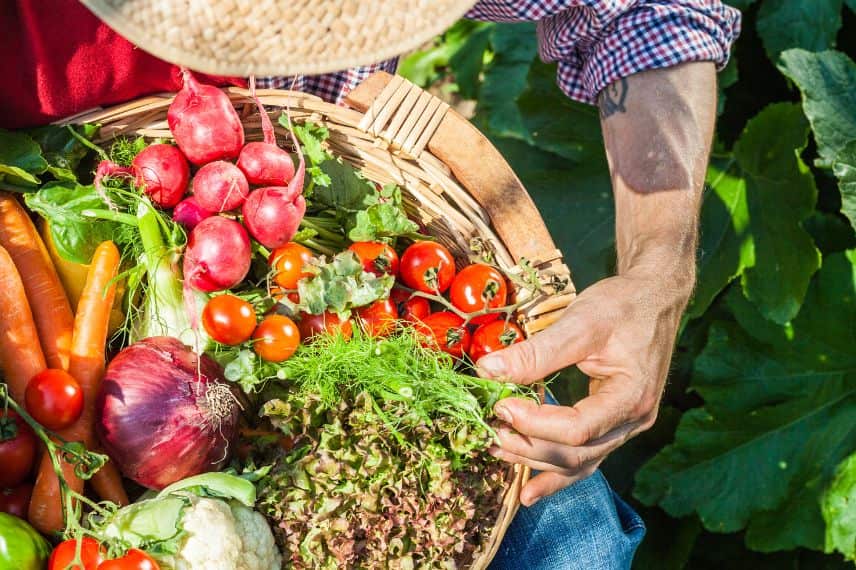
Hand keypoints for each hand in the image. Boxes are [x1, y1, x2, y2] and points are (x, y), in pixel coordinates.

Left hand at [477, 273, 687, 505]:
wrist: (655, 297)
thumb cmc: (623, 304)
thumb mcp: (581, 322)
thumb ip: (535, 352)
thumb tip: (487, 370)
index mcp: (632, 396)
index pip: (578, 428)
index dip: (535, 423)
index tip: (500, 406)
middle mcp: (634, 421)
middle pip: (576, 454)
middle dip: (529, 447)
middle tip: (489, 430)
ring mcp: (625, 426)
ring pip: (578, 462)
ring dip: (535, 462)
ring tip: (495, 452)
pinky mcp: (613, 424)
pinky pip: (584, 456)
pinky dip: (555, 470)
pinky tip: (529, 488)